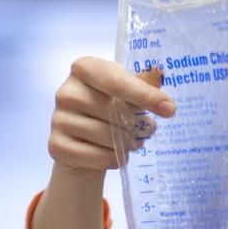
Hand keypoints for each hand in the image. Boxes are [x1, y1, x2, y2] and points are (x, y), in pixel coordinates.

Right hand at [34, 59, 175, 228]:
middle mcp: (66, 91)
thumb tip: (159, 73)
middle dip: (137, 127)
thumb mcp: (125, 92)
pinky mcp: (57, 145)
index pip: (117, 81)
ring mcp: (58, 119)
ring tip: (131, 143)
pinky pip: (96, 157)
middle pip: (114, 113)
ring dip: (127, 145)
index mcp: (84, 69)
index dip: (145, 96)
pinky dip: (113, 160)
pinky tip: (116, 155)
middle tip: (144, 132)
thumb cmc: (108, 110)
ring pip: (106, 138)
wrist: (81, 141)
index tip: (170, 109)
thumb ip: (142, 82)